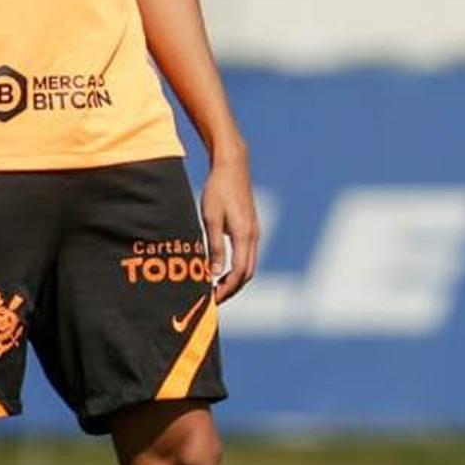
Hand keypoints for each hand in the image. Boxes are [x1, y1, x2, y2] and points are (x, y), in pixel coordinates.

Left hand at [201, 147, 259, 303]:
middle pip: (247, 273)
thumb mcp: (211, 218)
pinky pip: (247, 254)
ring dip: (235, 279)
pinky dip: (237, 267)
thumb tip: (213, 272)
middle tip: (214, 298)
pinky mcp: (250, 227)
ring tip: (216, 286)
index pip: (239, 272)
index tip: (212, 299)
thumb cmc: (218, 189)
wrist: (233, 165)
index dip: (226, 289)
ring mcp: (254, 231)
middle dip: (232, 289)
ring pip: (249, 265)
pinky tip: (222, 268)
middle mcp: (253, 236)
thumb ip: (214, 246)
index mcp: (244, 235)